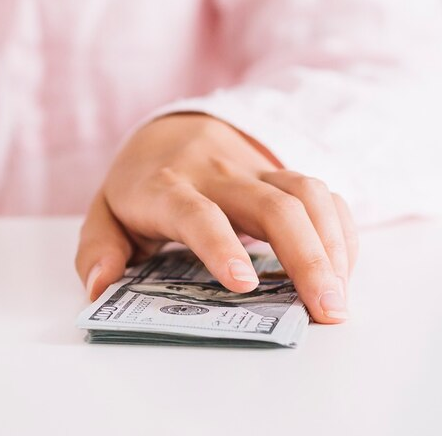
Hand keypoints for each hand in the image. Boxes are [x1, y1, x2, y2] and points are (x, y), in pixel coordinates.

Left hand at [76, 113, 358, 323]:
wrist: (171, 130)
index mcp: (166, 187)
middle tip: (325, 310)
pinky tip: (343, 272)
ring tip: (339, 299)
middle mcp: (217, 174)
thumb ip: (98, 249)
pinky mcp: (283, 173)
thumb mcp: (105, 214)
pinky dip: (341, 233)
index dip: (220, 245)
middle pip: (272, 206)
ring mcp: (256, 169)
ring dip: (331, 247)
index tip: (242, 283)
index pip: (197, 213)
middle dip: (305, 258)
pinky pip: (325, 195)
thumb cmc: (140, 185)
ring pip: (307, 195)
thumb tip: (102, 287)